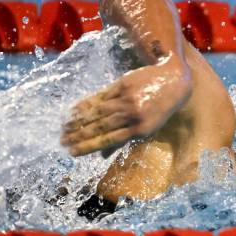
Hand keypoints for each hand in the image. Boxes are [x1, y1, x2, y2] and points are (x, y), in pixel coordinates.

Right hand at [61, 61, 190, 156]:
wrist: (173, 80)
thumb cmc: (160, 108)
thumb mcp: (149, 127)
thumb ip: (125, 139)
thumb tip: (102, 155)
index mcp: (141, 129)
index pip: (109, 140)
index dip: (89, 146)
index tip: (72, 152)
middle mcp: (132, 114)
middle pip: (100, 127)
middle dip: (79, 135)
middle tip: (62, 141)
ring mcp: (126, 99)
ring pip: (98, 112)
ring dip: (78, 121)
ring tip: (63, 129)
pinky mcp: (122, 85)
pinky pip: (100, 96)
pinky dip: (85, 104)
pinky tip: (73, 110)